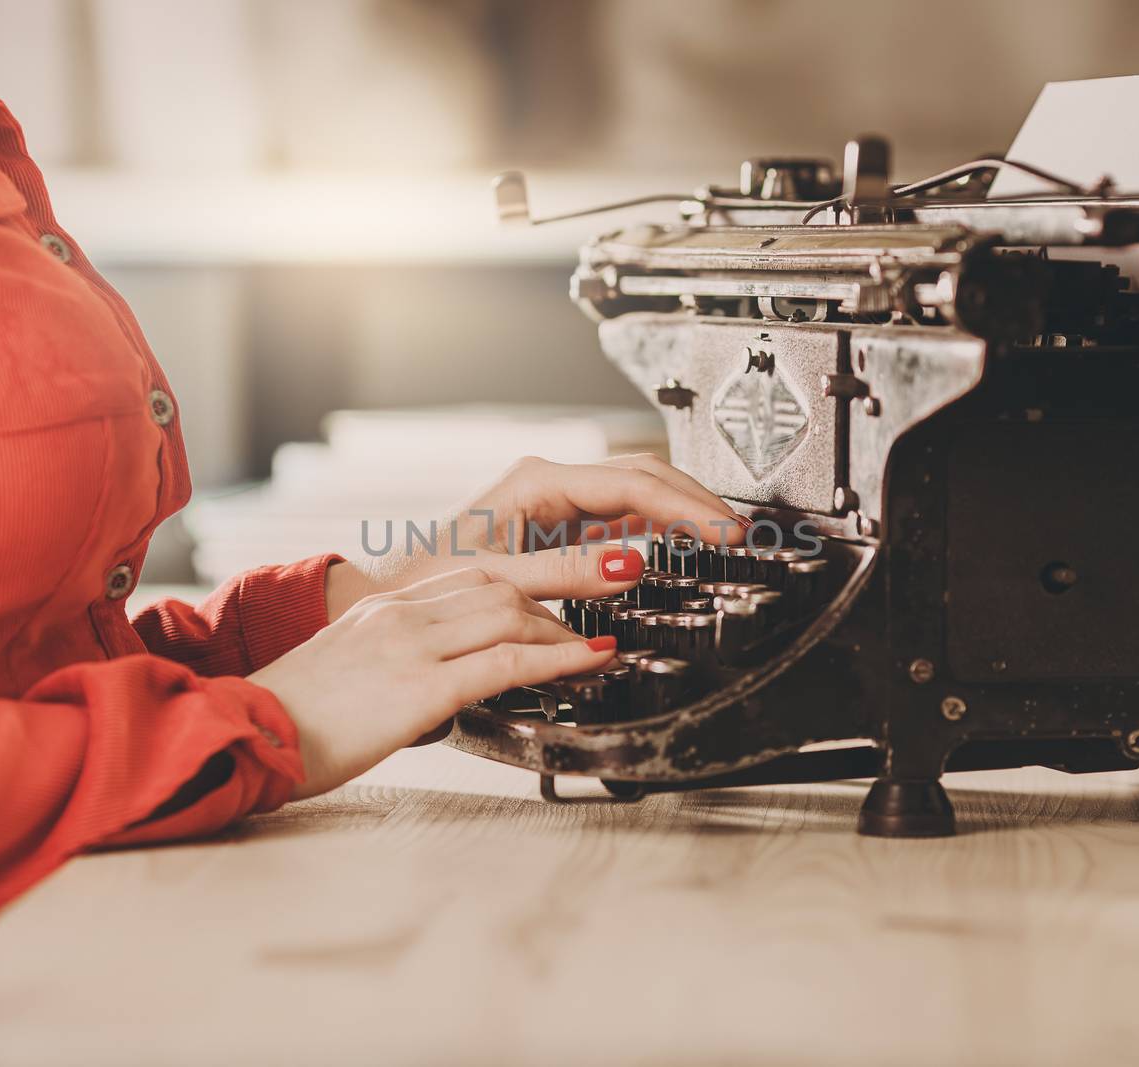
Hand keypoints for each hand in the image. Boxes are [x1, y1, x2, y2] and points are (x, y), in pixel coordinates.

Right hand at [250, 568, 617, 798]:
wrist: (242, 737)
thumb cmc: (286, 723)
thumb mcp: (343, 675)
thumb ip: (389, 667)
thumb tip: (431, 691)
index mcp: (380, 609)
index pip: (470, 579)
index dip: (525, 589)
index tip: (558, 605)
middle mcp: (398, 613)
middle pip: (499, 585)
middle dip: (557, 598)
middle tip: (597, 613)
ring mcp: (410, 644)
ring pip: (510, 613)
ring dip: (566, 626)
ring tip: (603, 638)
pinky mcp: (420, 685)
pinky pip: (506, 662)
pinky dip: (559, 659)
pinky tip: (591, 661)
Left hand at [325, 453, 748, 618]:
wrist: (398, 599)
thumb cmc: (433, 583)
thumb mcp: (501, 578)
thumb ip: (566, 574)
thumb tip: (629, 564)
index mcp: (539, 481)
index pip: (633, 481)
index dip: (685, 505)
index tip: (722, 530)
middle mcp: (552, 483)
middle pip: (645, 479)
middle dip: (697, 503)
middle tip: (740, 534)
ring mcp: (559, 503)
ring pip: (639, 496)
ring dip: (684, 513)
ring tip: (725, 538)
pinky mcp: (562, 526)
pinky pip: (624, 519)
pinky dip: (660, 530)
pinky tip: (684, 545)